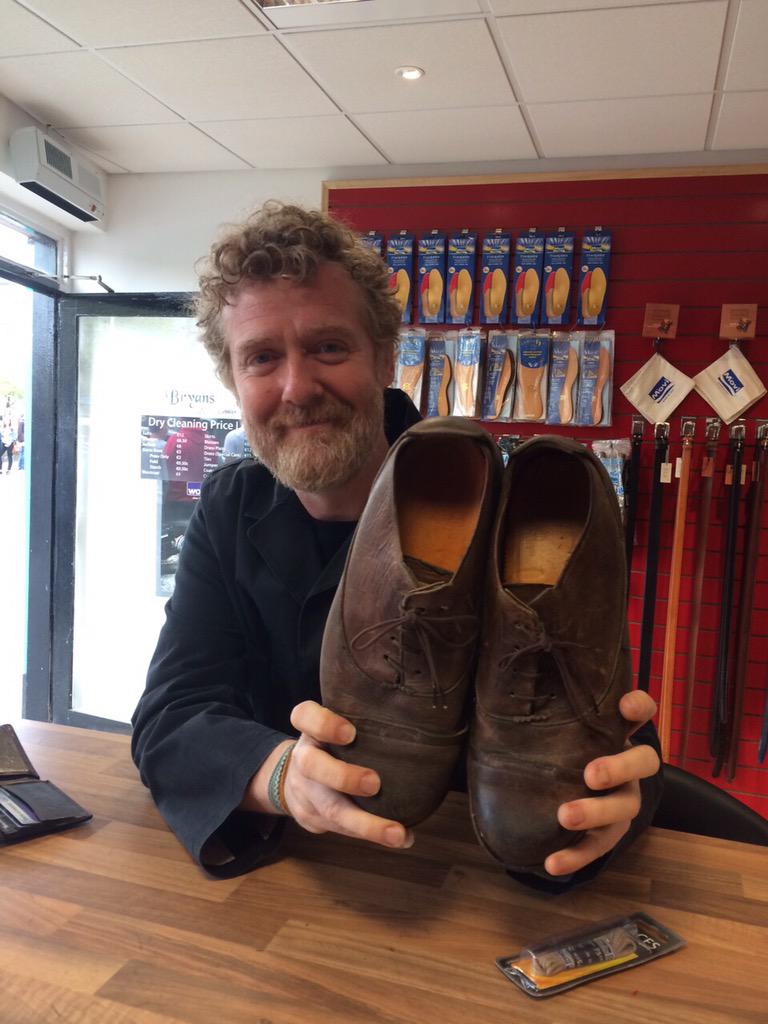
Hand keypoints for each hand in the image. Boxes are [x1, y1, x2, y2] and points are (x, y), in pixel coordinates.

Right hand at [282, 700, 413, 850]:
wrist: (293, 779)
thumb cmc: (332, 746)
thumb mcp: (335, 727)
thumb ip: (363, 721)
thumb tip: (420, 718)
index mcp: (310, 730)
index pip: (304, 716)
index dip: (323, 724)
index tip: (349, 732)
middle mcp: (303, 758)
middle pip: (311, 765)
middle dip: (343, 777)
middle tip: (374, 783)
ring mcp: (305, 792)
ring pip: (329, 809)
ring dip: (366, 824)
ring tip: (396, 833)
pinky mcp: (313, 819)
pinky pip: (342, 829)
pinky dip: (373, 835)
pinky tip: (401, 838)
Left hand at [544, 690, 660, 875]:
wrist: (573, 789)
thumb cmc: (564, 745)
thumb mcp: (561, 726)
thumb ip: (548, 713)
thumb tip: (499, 695)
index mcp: (618, 731)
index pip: (641, 710)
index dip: (638, 706)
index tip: (624, 707)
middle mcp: (630, 765)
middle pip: (642, 762)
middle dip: (619, 768)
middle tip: (590, 774)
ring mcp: (624, 800)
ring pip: (624, 808)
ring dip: (596, 813)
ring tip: (565, 816)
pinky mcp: (609, 834)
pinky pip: (596, 848)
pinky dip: (575, 856)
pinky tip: (552, 863)